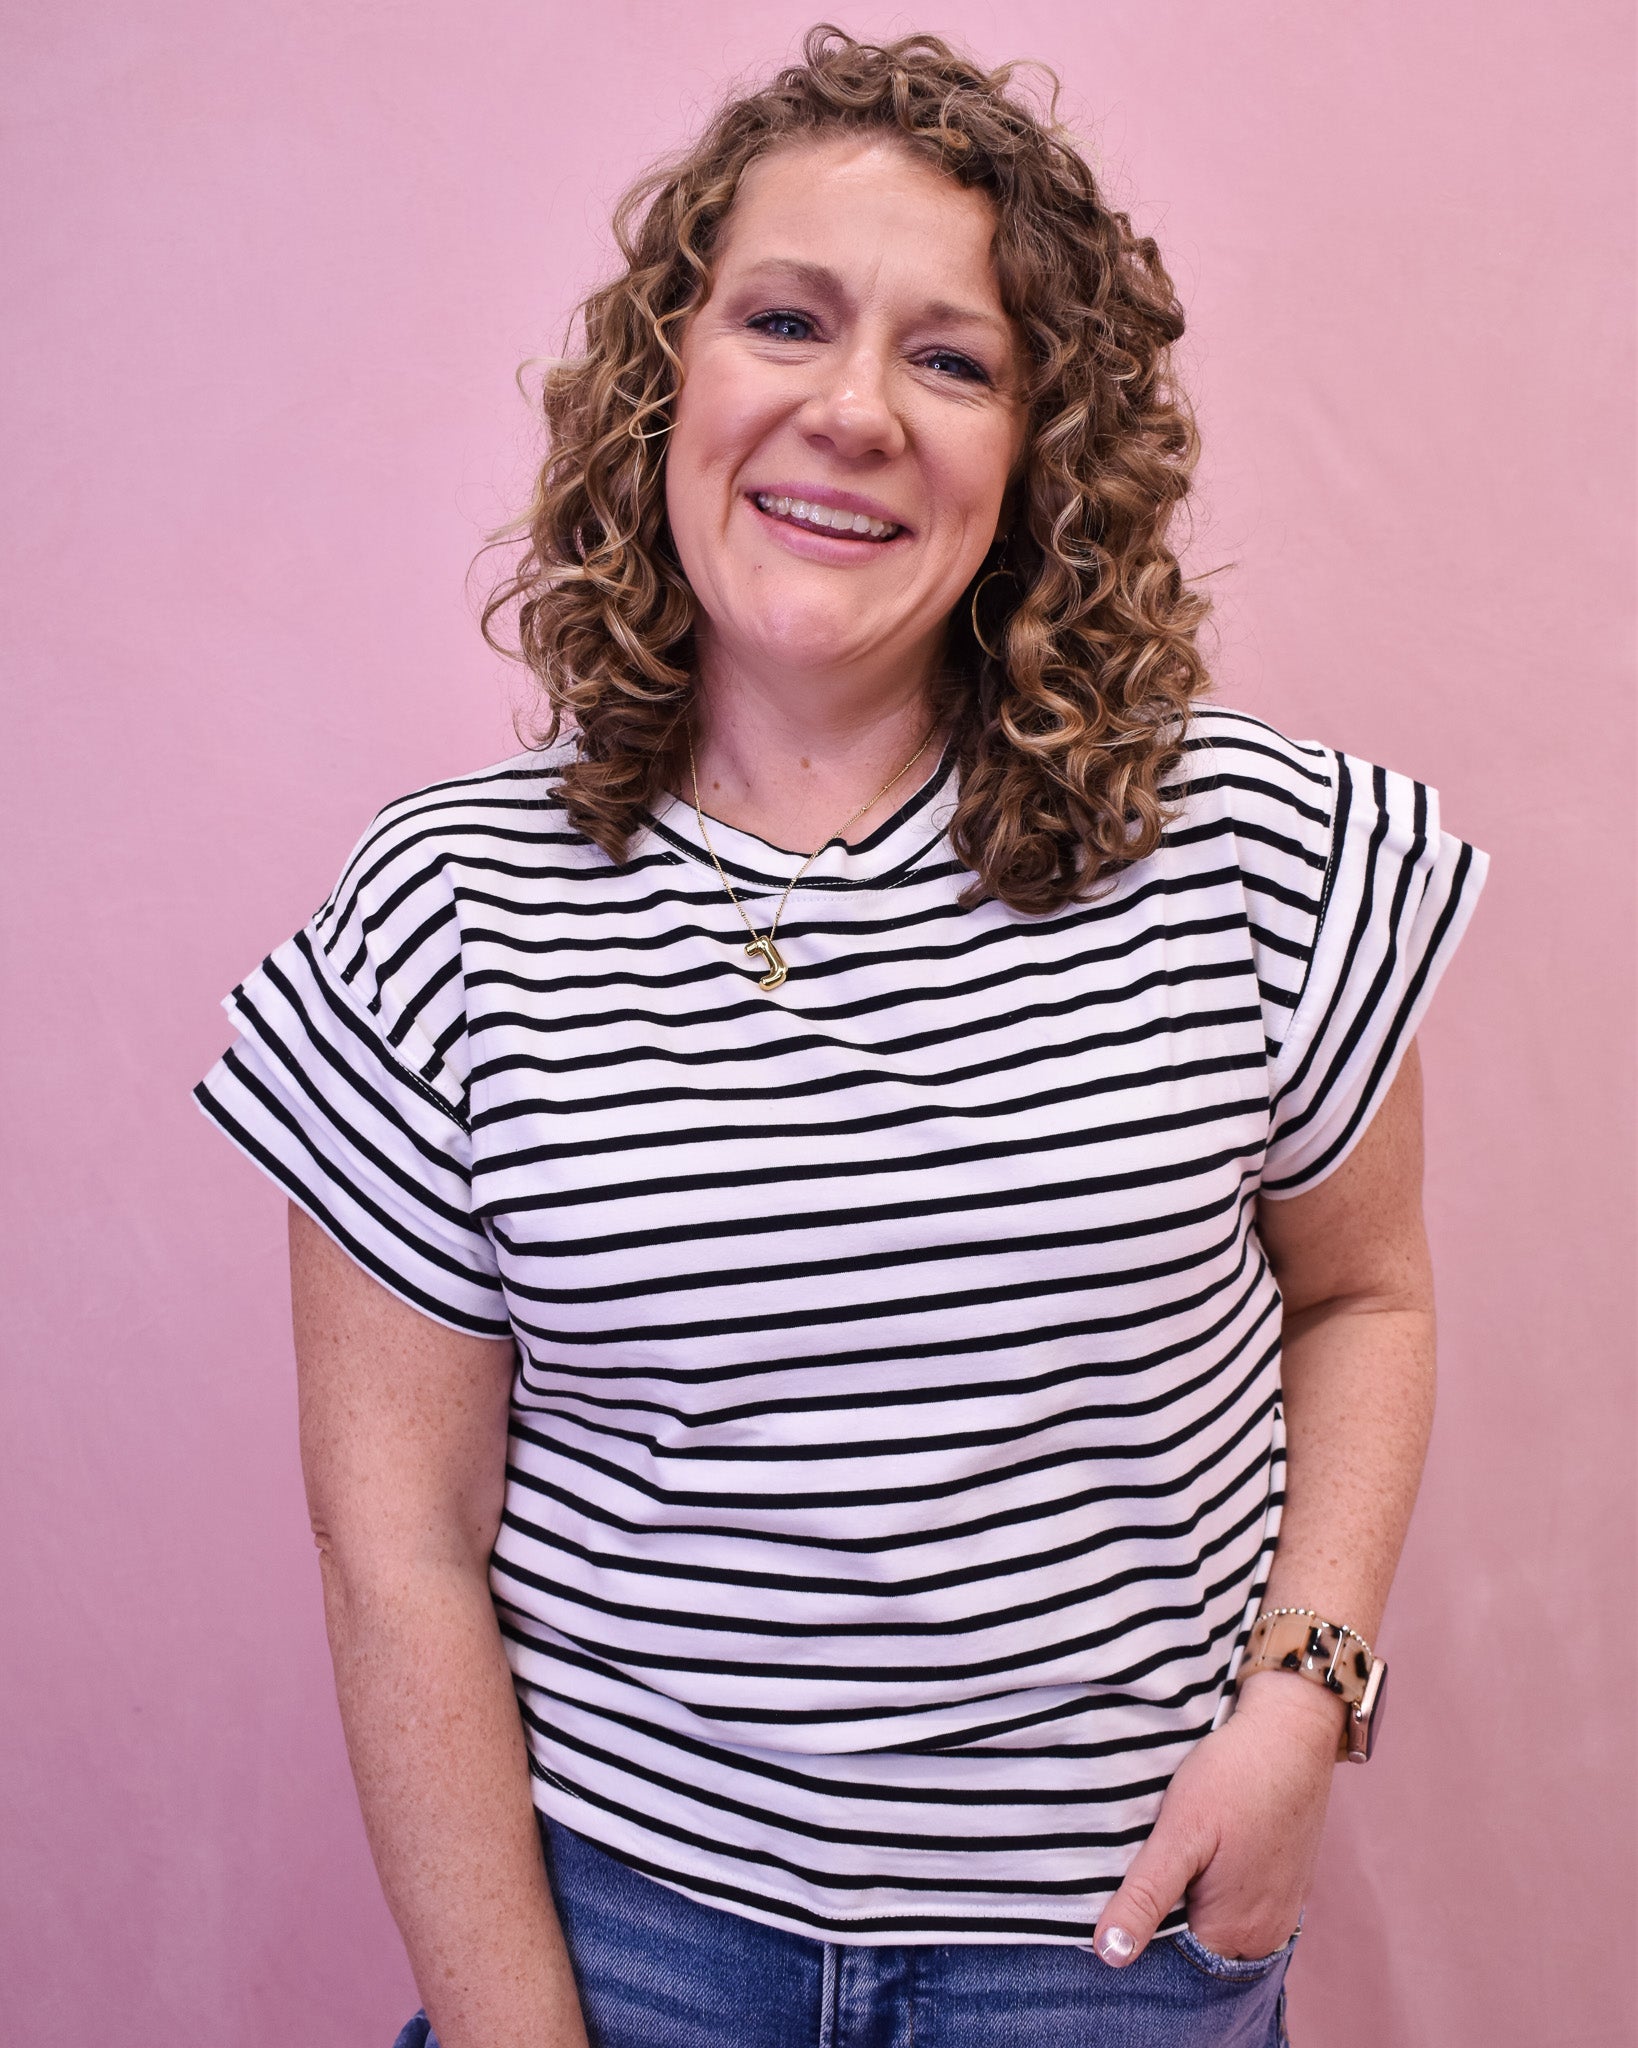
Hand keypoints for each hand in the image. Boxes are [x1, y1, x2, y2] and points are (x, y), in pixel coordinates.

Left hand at [1091, 1672, 1339, 1966]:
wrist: (1292, 1729)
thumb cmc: (1236, 1775)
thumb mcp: (1180, 1832)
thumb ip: (1147, 1896)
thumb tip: (1110, 1955)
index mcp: (1235, 1935)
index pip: (1170, 1962)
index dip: (1137, 1930)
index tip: (1117, 1892)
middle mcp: (1263, 1936)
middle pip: (1194, 1943)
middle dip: (1164, 1913)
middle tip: (1145, 1860)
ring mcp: (1279, 1911)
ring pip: (1212, 1920)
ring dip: (1187, 1896)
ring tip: (1172, 1850)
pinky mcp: (1283, 1884)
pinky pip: (1237, 1901)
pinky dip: (1213, 1883)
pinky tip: (1202, 1847)